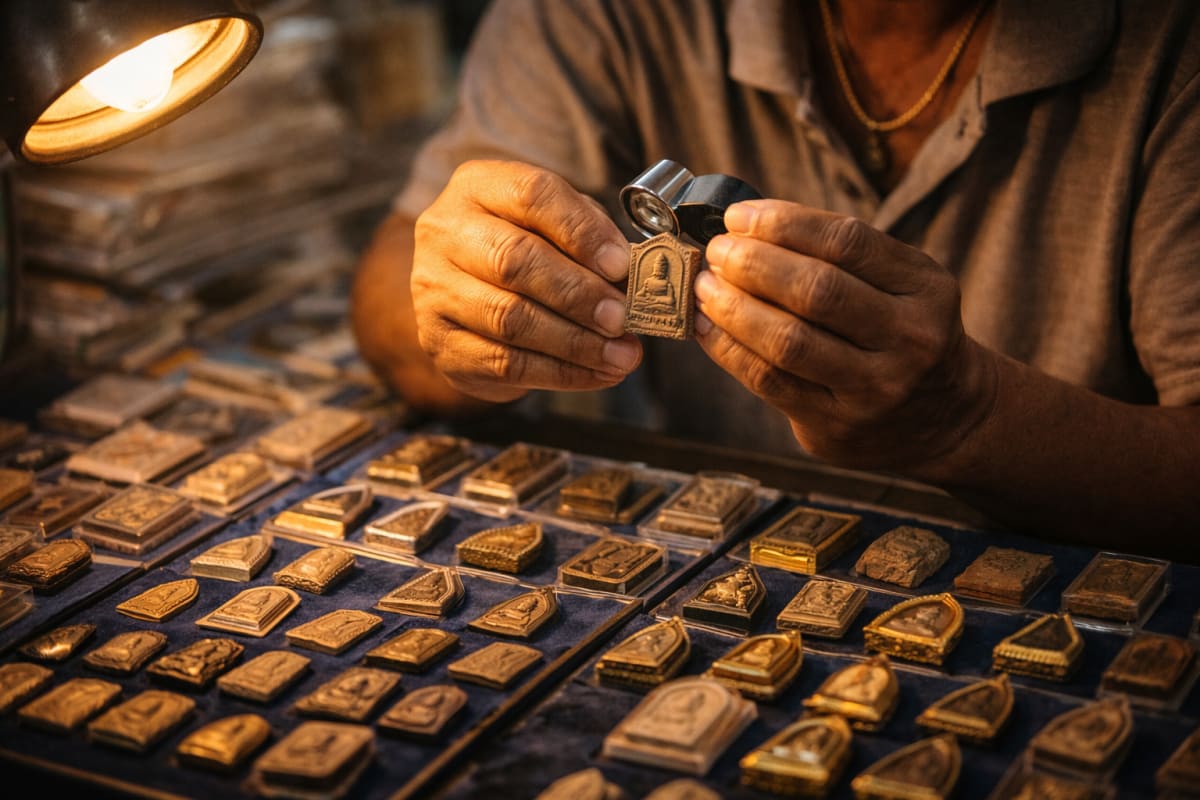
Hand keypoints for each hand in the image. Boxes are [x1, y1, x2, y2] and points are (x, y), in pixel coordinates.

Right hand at [411, 160, 641, 402]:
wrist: (468, 300)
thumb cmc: (525, 253)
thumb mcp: (555, 226)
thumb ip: (590, 238)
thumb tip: (629, 276)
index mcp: (479, 187)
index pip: (531, 195)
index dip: (581, 231)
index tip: (621, 265)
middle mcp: (446, 232)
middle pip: (514, 259)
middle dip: (578, 293)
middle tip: (622, 318)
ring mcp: (435, 290)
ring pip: (510, 319)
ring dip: (576, 342)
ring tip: (621, 356)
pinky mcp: (442, 344)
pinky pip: (506, 363)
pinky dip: (561, 373)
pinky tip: (597, 374)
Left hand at [694, 200, 996, 475]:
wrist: (946, 420)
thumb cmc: (901, 334)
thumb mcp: (901, 285)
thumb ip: (838, 256)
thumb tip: (745, 227)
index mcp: (925, 287)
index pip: (847, 242)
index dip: (784, 223)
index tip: (738, 217)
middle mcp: (908, 338)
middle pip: (816, 290)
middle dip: (753, 264)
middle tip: (717, 252)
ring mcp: (874, 388)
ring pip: (788, 341)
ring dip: (733, 307)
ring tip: (704, 287)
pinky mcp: (837, 426)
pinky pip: (769, 381)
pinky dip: (728, 349)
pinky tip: (705, 327)